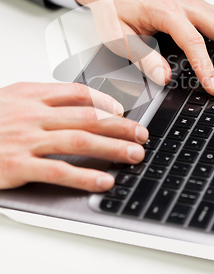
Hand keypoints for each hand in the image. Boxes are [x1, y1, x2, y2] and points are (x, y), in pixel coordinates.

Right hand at [0, 82, 147, 190]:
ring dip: (112, 148)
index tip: (123, 110)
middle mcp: (32, 114)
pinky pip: (59, 171)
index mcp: (30, 95)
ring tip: (134, 154)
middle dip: (120, 126)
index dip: (105, 100)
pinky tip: (103, 180)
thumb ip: (41, 100)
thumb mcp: (10, 100)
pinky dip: (85, 176)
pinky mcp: (18, 165)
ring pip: (80, 140)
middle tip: (141, 134)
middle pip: (87, 116)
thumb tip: (77, 104)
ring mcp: (26, 139)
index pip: (78, 92)